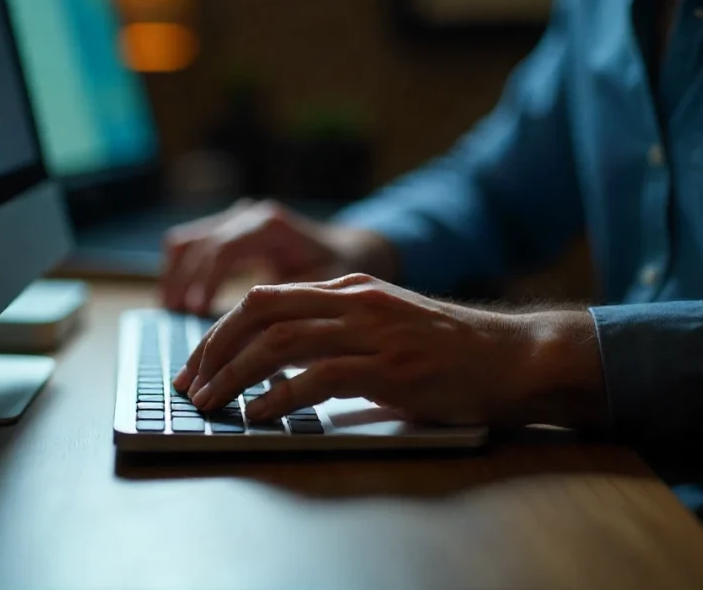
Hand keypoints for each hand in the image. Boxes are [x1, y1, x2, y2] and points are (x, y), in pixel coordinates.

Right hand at [160, 200, 394, 314]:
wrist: (349, 251)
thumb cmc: (341, 274)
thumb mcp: (324, 290)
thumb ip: (290, 309)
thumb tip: (255, 348)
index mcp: (271, 226)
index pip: (225, 249)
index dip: (207, 281)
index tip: (195, 312)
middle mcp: (247, 216)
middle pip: (198, 246)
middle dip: (184, 288)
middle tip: (180, 328)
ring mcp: (231, 221)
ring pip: (184, 244)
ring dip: (174, 282)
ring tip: (173, 320)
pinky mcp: (223, 232)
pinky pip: (186, 248)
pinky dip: (177, 275)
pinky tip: (178, 307)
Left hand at [173, 274, 607, 427]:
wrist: (511, 356)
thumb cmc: (445, 349)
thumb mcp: (383, 325)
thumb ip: (334, 335)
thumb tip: (275, 369)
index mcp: (347, 287)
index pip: (265, 301)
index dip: (221, 331)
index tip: (198, 364)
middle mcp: (353, 300)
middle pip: (261, 314)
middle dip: (215, 349)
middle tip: (191, 385)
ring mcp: (372, 331)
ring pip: (280, 343)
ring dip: (235, 376)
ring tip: (211, 404)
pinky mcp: (389, 367)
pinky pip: (318, 377)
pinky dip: (279, 396)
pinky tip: (260, 414)